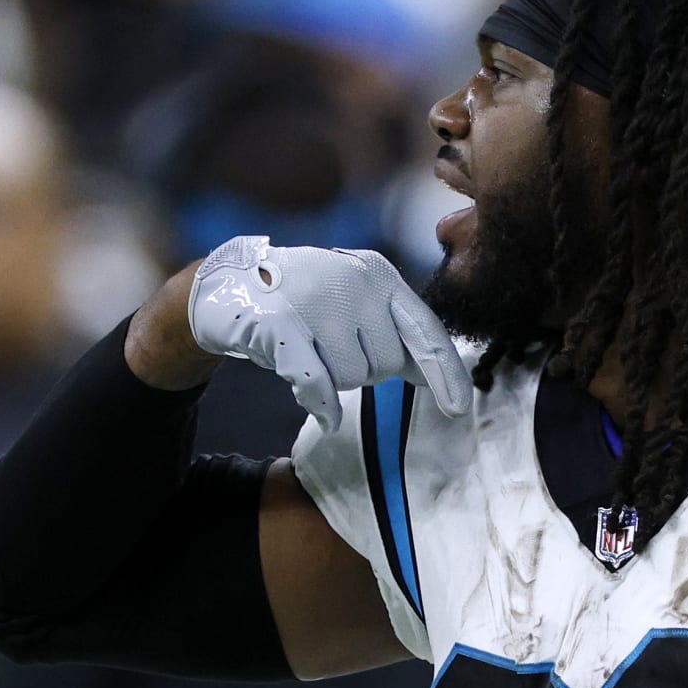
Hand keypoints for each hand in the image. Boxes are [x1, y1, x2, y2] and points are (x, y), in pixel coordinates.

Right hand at [186, 236, 471, 431]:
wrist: (228, 284)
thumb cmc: (303, 302)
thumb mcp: (355, 305)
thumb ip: (394, 335)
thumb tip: (434, 376)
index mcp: (379, 275)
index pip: (425, 330)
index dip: (446, 373)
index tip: (459, 409)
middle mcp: (352, 281)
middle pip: (387, 364)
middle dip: (365, 373)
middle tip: (332, 352)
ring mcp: (315, 299)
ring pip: (351, 378)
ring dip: (334, 382)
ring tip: (310, 353)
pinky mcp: (279, 323)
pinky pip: (316, 384)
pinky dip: (320, 405)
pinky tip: (322, 413)